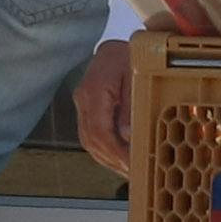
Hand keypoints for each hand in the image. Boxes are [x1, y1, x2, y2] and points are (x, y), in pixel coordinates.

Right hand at [74, 39, 133, 175]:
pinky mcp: (87, 109)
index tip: (131, 165)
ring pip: (89, 140)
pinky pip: (92, 135)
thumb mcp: (137, 74)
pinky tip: (121, 159)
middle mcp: (83, 100)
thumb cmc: (131, 55)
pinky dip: (106, 150)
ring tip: (130, 172)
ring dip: (109, 159)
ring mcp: (83, 105)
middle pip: (92, 140)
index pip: (99, 131)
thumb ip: (131, 105)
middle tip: (135, 174)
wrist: (117, 46)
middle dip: (113, 160)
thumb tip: (127, 134)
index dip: (115, 152)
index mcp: (93, 90)